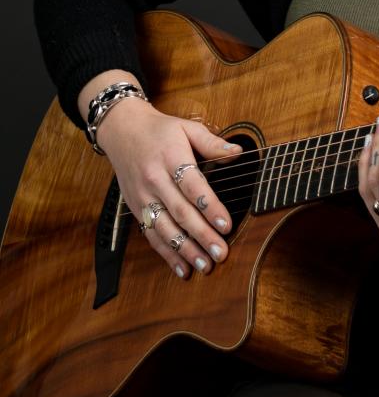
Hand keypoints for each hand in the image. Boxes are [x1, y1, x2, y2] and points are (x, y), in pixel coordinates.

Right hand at [96, 97, 242, 278]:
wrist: (121, 131)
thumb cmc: (160, 130)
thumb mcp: (187, 128)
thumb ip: (212, 142)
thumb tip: (238, 153)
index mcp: (170, 158)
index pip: (192, 186)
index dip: (210, 207)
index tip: (227, 225)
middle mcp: (154, 180)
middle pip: (180, 212)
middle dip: (202, 235)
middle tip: (222, 253)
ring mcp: (143, 197)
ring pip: (164, 229)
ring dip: (185, 250)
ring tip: (205, 266)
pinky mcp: (136, 209)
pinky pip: (151, 235)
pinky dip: (166, 254)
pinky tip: (182, 268)